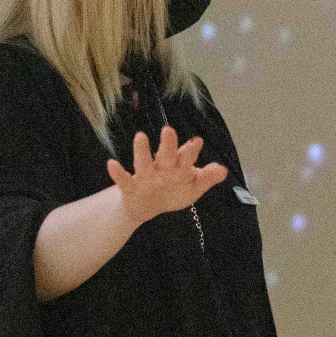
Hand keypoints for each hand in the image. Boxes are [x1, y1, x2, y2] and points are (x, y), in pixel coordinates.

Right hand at [106, 125, 227, 229]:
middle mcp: (161, 168)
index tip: (198, 142)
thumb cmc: (173, 190)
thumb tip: (224, 170)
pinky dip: (117, 173)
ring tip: (140, 136)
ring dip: (142, 151)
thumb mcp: (193, 186)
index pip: (186, 158)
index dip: (191, 151)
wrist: (147, 206)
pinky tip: (111, 163)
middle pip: (166, 155)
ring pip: (143, 163)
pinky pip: (123, 181)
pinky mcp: (131, 188)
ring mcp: (145, 176)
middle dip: (168, 144)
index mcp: (178, 167)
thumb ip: (207, 178)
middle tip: (169, 130)